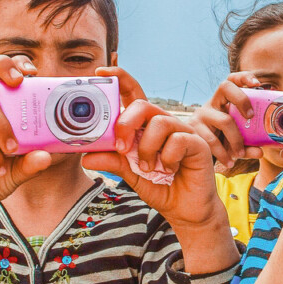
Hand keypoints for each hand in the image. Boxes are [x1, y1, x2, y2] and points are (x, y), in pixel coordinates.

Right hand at [0, 54, 52, 221]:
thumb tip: (46, 156)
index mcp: (1, 109)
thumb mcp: (19, 171)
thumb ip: (31, 164)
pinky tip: (1, 168)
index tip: (34, 73)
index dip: (16, 64)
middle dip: (2, 66)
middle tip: (19, 82)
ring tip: (13, 150)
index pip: (5, 75)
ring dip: (2, 126)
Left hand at [83, 67, 230, 241]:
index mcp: (145, 127)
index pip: (133, 95)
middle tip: (121, 147)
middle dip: (126, 123)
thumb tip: (85, 156)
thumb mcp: (130, 174)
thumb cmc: (160, 188)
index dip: (118, 79)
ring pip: (159, 122)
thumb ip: (112, 162)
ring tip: (149, 168)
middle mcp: (163, 124)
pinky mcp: (197, 143)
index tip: (99, 73)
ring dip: (148, 148)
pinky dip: (168, 158)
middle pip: (143, 105)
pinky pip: (177, 140)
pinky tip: (170, 170)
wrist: (185, 210)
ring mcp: (181, 132)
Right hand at [190, 72, 262, 171]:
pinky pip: (212, 140)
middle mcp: (212, 102)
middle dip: (241, 99)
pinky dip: (223, 153)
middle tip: (251, 116)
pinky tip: (229, 162)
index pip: (232, 80)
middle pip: (225, 87)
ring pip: (224, 120)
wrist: (195, 150)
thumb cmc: (221, 140)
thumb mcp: (237, 140)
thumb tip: (260, 152)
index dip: (244, 77)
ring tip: (241, 154)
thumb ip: (249, 144)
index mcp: (225, 100)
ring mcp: (201, 114)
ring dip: (236, 139)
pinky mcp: (193, 128)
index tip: (257, 83)